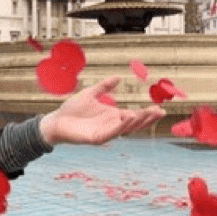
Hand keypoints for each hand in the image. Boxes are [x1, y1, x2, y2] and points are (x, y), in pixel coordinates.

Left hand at [39, 75, 164, 145]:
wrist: (56, 120)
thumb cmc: (72, 109)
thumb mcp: (90, 93)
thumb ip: (104, 87)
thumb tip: (118, 77)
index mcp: (112, 117)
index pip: (134, 116)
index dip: (147, 113)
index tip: (160, 108)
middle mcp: (111, 126)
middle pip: (134, 124)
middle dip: (147, 118)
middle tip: (160, 112)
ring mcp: (105, 133)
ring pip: (125, 130)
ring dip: (137, 122)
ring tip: (148, 113)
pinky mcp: (96, 138)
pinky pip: (111, 133)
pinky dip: (121, 127)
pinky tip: (128, 117)